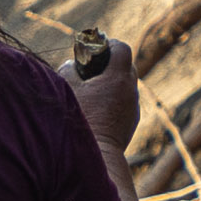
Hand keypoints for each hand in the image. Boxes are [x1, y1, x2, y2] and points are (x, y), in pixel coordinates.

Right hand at [64, 34, 138, 158]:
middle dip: (110, 63)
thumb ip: (69, 69)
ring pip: (127, 85)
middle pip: (127, 66)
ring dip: (113, 83)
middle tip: (92, 68)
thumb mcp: (67, 89)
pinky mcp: (131, 122)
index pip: (122, 48)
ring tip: (93, 90)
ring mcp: (133, 107)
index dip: (109, 44)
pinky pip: (126, 102)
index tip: (96, 47)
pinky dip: (115, 99)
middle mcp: (130, 90)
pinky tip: (99, 108)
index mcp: (118, 78)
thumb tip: (72, 65)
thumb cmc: (79, 121)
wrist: (95, 156)